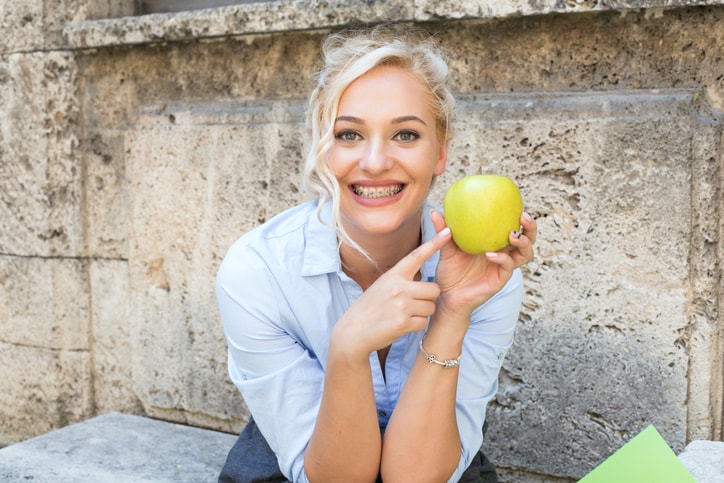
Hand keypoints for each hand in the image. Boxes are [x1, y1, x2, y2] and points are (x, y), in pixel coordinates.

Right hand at [331, 228, 453, 359]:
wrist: (353, 332)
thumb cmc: (369, 308)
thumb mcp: (382, 286)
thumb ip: (401, 280)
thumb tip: (423, 281)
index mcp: (393, 275)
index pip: (417, 256)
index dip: (434, 243)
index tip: (448, 232)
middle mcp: (398, 287)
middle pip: (434, 289)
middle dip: (428, 298)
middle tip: (412, 304)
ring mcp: (401, 305)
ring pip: (431, 307)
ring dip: (422, 313)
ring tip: (403, 315)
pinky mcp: (404, 323)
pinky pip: (424, 322)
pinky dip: (416, 325)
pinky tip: (401, 325)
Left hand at [431, 209, 536, 317]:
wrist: (446, 295)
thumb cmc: (449, 271)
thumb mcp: (446, 248)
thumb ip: (443, 230)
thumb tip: (434, 211)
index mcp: (494, 243)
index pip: (513, 227)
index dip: (520, 217)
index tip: (518, 203)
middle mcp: (503, 254)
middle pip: (527, 240)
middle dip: (530, 228)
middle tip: (523, 217)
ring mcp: (503, 267)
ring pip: (525, 254)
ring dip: (523, 243)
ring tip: (512, 235)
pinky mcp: (500, 280)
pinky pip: (507, 267)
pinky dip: (502, 259)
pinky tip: (490, 254)